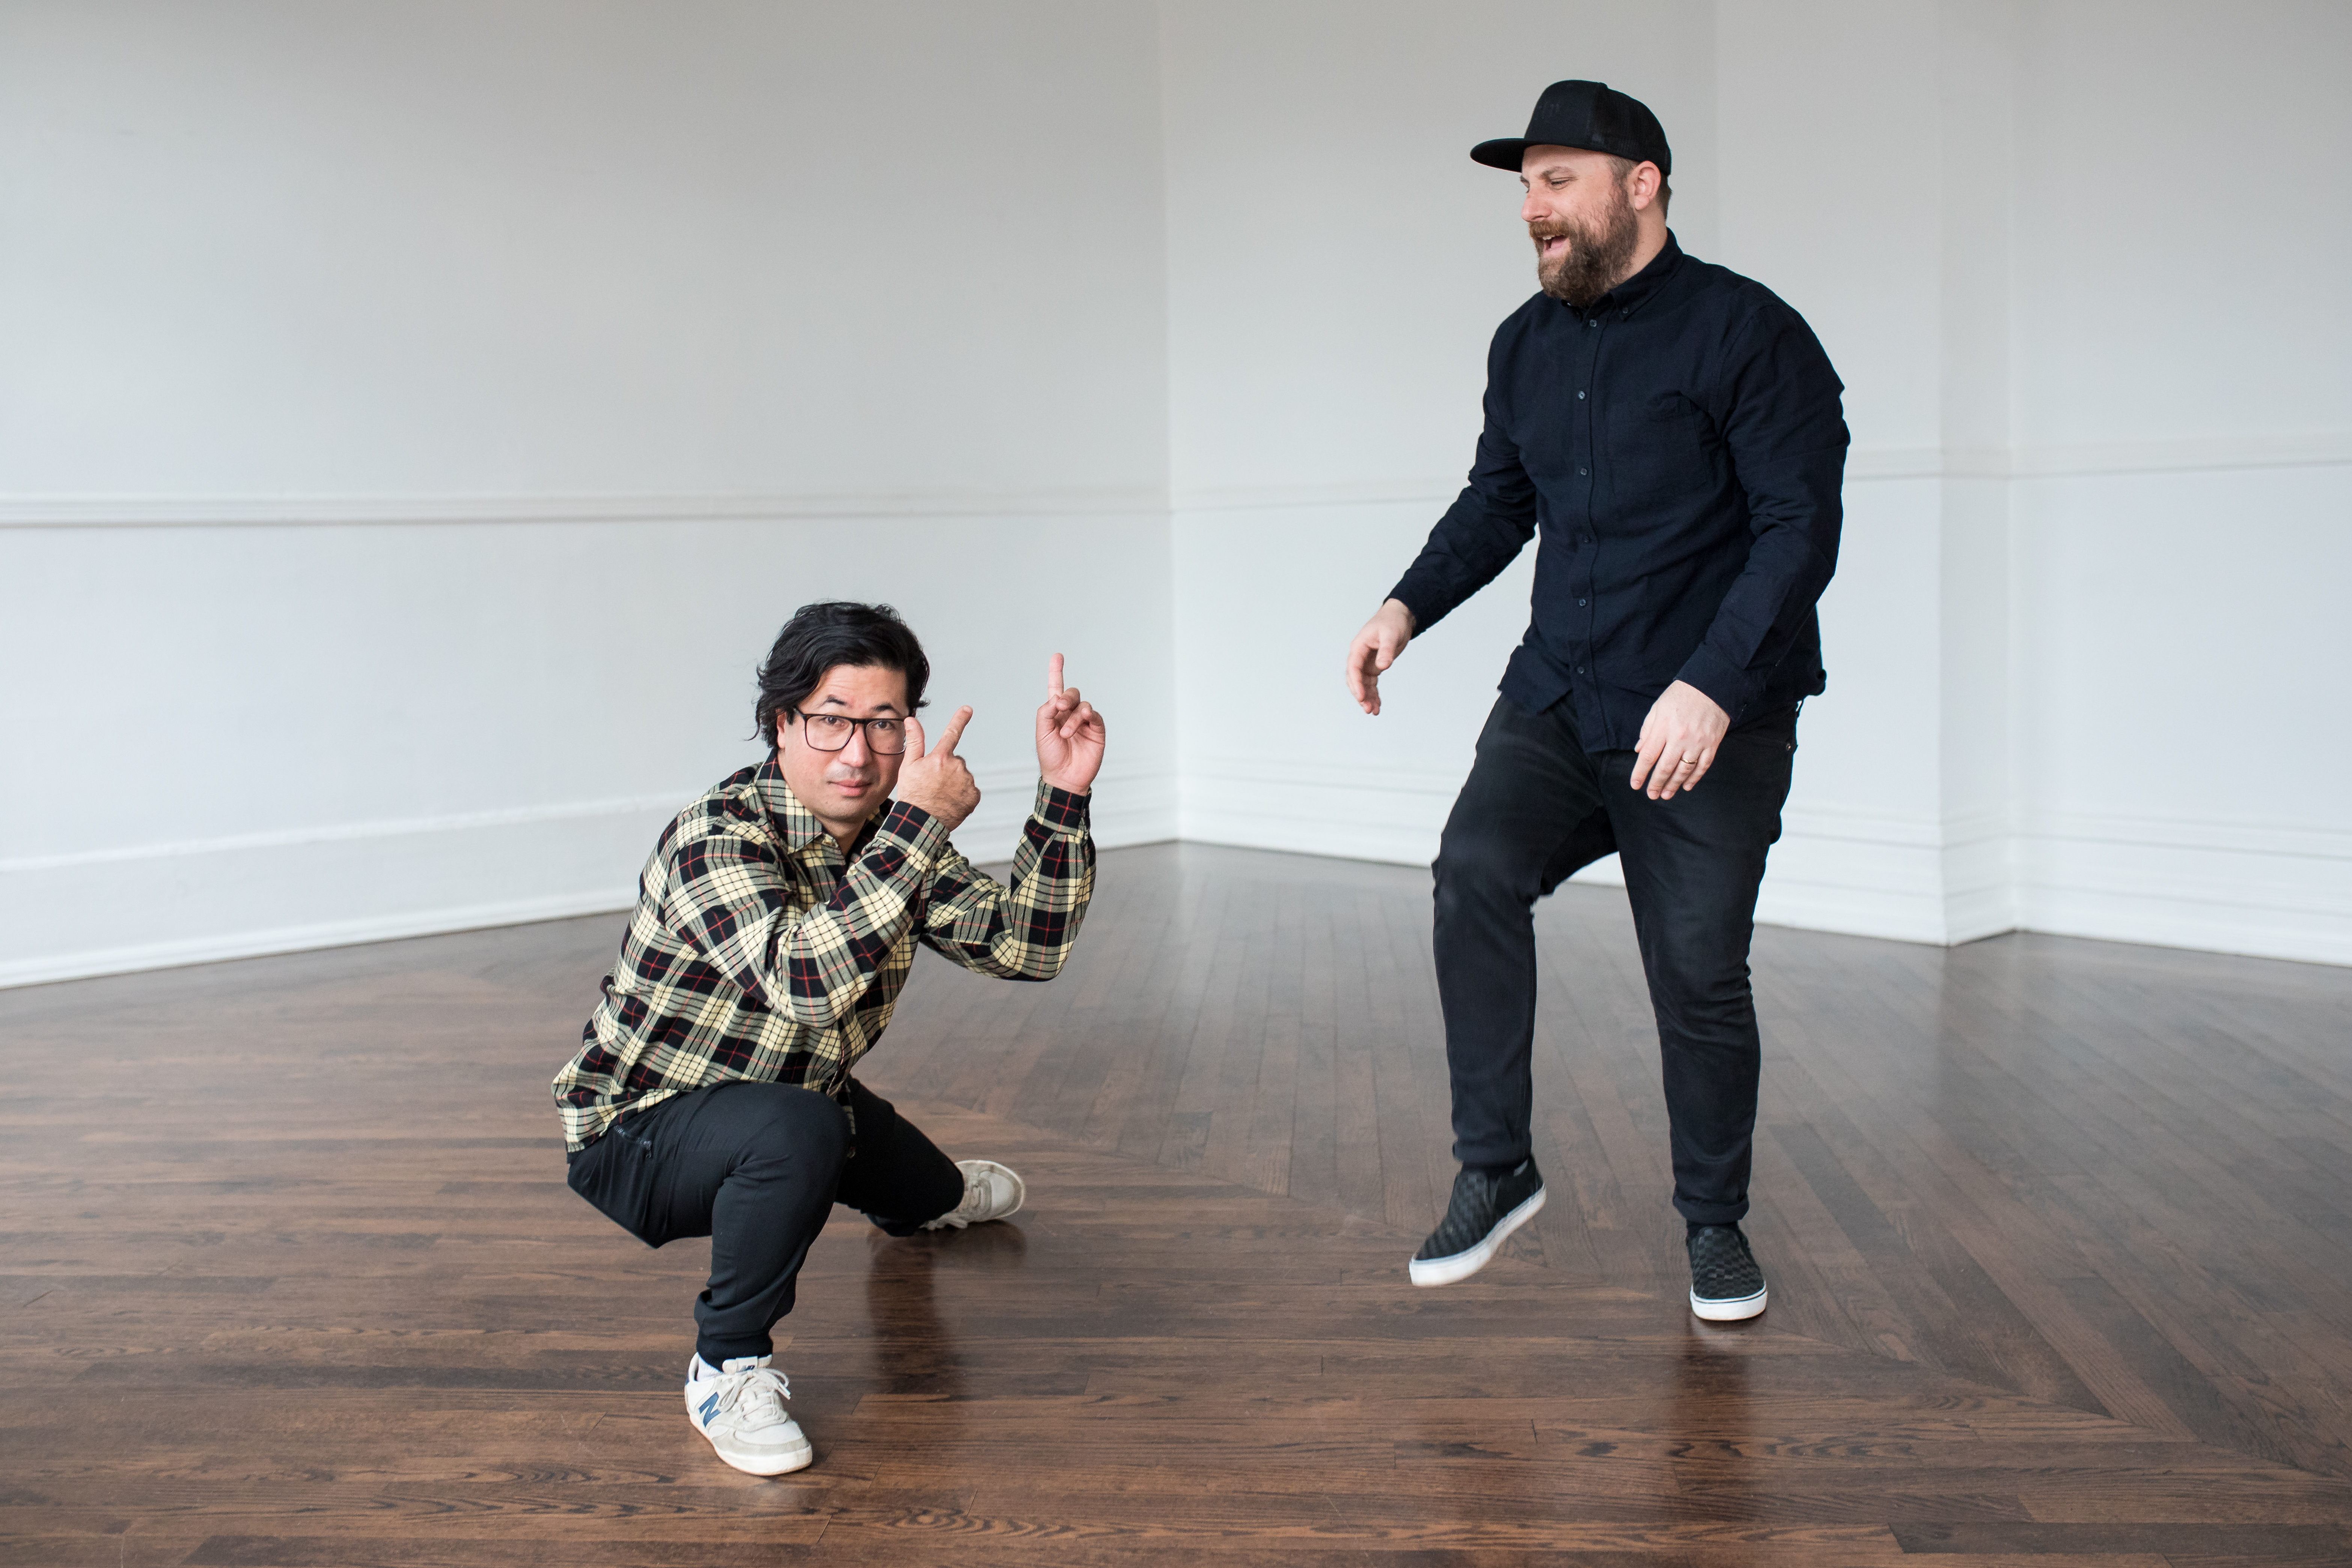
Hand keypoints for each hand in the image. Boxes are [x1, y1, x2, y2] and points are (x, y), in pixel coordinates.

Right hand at [895, 706, 980, 829]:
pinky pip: (969, 790)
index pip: (951, 733)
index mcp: (940, 757)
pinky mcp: (974, 796)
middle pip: (954, 761)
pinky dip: (962, 794)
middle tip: (932, 783)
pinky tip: (950, 801)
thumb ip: (915, 741)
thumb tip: (911, 720)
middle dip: (946, 769)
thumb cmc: (912, 795)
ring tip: (940, 795)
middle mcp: (957, 767)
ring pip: (962, 776)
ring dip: (954, 782)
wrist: (921, 823)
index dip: (960, 719)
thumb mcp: (908, 766)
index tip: (968, 709)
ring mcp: (967, 782)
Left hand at [1036, 653, 1105, 793]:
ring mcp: (1084, 722)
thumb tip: (1056, 698)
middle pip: (1072, 693)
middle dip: (1066, 696)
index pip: (1056, 688)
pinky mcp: (1096, 730)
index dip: (1057, 672)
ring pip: (1083, 705)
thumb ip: (1046, 712)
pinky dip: (1088, 716)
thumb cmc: (1050, 757)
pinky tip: (1082, 721)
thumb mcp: (1041, 733)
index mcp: (1054, 713)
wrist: (1064, 778)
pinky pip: (1094, 716)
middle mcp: (1070, 714)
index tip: (1057, 656)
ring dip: (1073, 716)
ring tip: (1066, 732)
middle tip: (1059, 706)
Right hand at [1345, 599, 1415, 714]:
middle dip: (1360, 695)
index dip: (1356, 683)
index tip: (1361, 697)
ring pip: (1362, 684)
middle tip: (1368, 709)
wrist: (1399, 617)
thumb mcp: (1391, 634)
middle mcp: (1359, 656)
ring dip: (1366, 698)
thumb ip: (1386, 650)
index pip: (1353, 668)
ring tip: (1374, 712)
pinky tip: (1377, 705)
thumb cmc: (1393, 622)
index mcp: (1359, 647)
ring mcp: (1366, 663)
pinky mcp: (1374, 667)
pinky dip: (1373, 694)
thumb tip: (1383, 666)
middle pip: (1354, 679)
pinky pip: (1371, 683)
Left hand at [1629, 680, 1730, 799]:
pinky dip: (1695, 778)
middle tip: (1651, 795)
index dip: (1640, 773)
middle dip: (1656, 783)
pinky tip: (1686, 786)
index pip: (1648, 756)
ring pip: (1684, 770)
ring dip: (1674, 785)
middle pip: (1665, 767)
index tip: (1635, 784)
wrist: (1712, 685)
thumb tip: (1639, 750)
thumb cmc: (1681, 695)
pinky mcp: (1712, 744)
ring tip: (1666, 795)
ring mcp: (1698, 742)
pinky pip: (1703, 766)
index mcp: (1663, 727)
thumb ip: (1647, 729)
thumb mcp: (1658, 708)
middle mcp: (1680, 737)